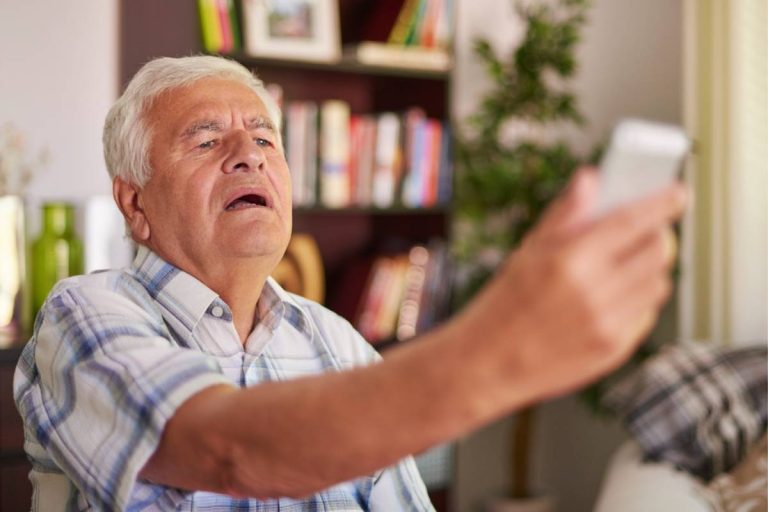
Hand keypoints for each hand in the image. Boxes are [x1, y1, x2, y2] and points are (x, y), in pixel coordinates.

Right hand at [458, 167, 686, 406]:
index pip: (633, 221)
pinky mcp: (614, 350)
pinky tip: (614, 298)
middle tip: (645, 231)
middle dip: (658, 235)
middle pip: (658, 251)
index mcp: (569, 259)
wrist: (488, 362)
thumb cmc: (504, 303)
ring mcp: (607, 324)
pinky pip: (647, 314)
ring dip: (651, 269)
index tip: (676, 194)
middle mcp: (593, 292)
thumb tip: (591, 178)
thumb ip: (565, 213)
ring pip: (659, 283)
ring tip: (624, 267)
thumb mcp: (527, 250)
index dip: (663, 203)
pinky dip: (640, 300)